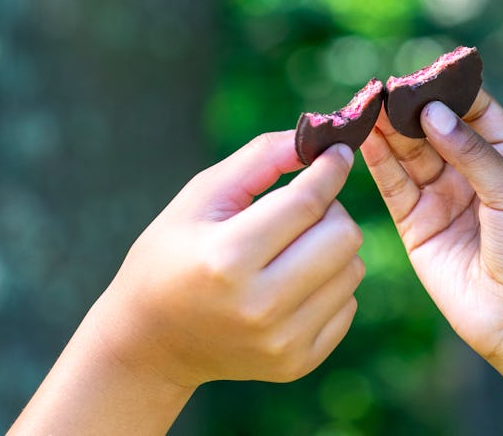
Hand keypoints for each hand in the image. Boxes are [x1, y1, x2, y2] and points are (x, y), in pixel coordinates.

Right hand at [12, 132, 364, 434]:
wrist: (150, 343)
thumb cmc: (172, 255)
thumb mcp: (200, 198)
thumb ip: (259, 159)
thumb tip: (320, 139)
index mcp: (228, 259)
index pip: (306, 202)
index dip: (329, 169)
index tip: (338, 152)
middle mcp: (259, 306)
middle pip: (343, 236)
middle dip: (330, 210)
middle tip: (304, 208)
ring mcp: (281, 341)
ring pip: (353, 269)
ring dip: (331, 249)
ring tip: (292, 248)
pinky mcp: (297, 362)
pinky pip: (348, 304)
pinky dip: (329, 285)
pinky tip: (292, 283)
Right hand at [361, 95, 502, 434]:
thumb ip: (470, 150)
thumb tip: (432, 112)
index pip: (475, 111)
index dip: (450, 90)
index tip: (425, 72)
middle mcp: (470, 173)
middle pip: (434, 129)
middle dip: (410, 108)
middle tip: (383, 89)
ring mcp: (441, 198)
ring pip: (409, 154)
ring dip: (389, 130)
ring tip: (367, 107)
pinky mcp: (416, 224)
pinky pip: (394, 186)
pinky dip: (378, 161)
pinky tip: (365, 138)